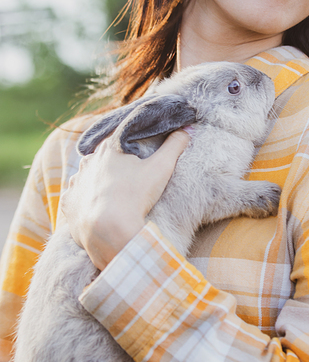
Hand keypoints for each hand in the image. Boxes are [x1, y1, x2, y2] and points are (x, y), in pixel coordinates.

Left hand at [60, 129, 189, 269]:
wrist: (110, 232)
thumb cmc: (135, 196)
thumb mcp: (161, 168)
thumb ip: (175, 145)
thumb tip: (187, 129)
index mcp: (107, 148)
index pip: (120, 139)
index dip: (132, 147)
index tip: (141, 157)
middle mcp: (87, 162)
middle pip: (104, 158)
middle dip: (115, 165)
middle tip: (132, 178)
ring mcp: (75, 183)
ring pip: (89, 177)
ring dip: (99, 183)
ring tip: (116, 195)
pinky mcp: (68, 204)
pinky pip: (76, 198)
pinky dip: (86, 201)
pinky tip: (98, 208)